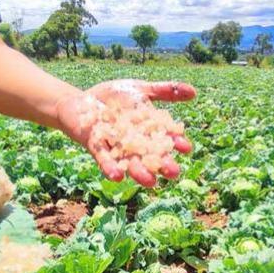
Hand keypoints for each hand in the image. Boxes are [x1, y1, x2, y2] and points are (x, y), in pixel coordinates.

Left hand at [56, 80, 195, 186]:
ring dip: (139, 172)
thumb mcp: (140, 90)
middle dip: (161, 164)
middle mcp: (133, 142)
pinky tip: (117, 176)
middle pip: (150, 155)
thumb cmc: (111, 97)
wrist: (79, 100)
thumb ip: (165, 91)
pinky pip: (104, 159)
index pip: (164, 137)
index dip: (175, 142)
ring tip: (150, 182)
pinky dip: (110, 167)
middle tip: (174, 173)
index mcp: (146, 129)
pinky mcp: (96, 146)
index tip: (187, 147)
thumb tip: (194, 92)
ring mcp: (115, 146)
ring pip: (129, 162)